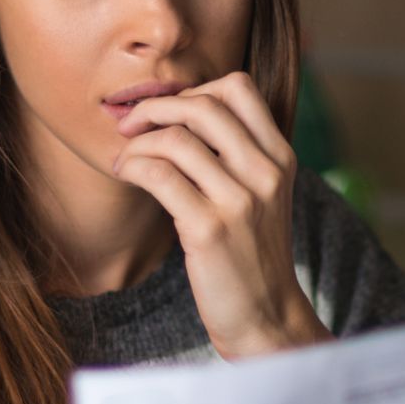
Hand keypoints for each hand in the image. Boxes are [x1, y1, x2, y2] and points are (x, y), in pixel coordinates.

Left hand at [113, 71, 330, 358]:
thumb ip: (238, 155)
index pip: (239, 87)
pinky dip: (133, 166)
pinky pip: (159, 175)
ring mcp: (239, 201)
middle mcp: (265, 173)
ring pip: (176, 139)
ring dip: (137, 142)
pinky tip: (125, 175)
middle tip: (131, 125)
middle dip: (155, 107)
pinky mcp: (209, 230)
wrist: (266, 316)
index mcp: (280, 157)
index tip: (170, 113)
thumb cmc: (251, 254)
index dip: (195, 89)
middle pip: (203, 105)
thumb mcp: (262, 196)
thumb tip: (181, 112)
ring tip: (124, 159)